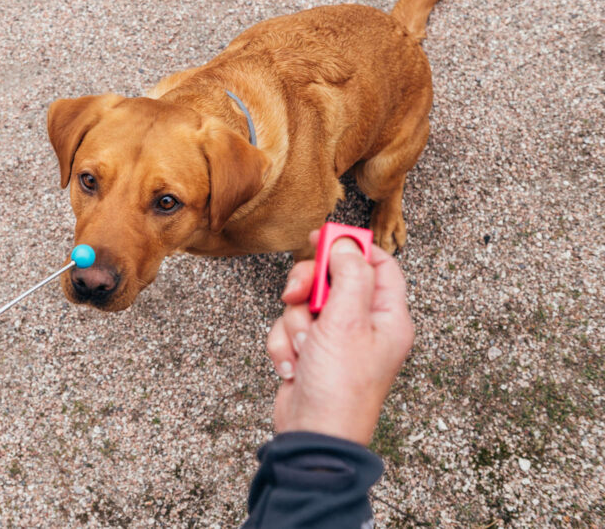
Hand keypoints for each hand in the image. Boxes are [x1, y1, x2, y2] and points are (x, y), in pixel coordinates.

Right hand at [266, 231, 414, 445]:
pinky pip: (289, 328)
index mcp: (388, 317)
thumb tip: (346, 244)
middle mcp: (364, 325)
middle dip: (308, 286)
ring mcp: (335, 339)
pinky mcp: (310, 352)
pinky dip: (284, 344)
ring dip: (293, 323)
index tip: (322, 238)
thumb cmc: (339, 387)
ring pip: (304, 303)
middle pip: (333, 278)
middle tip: (297, 293)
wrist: (313, 435)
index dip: (351, 247)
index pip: (378, 264)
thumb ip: (349, 275)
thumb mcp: (347, 321)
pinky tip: (292, 366)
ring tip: (303, 348)